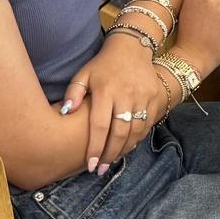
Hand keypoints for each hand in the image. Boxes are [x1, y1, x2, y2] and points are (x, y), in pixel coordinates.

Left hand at [59, 39, 169, 174]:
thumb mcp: (84, 74)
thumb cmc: (103, 65)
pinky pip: (147, 125)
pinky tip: (127, 147)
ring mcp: (143, 97)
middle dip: (109, 154)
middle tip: (100, 169)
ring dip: (124, 150)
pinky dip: (137, 139)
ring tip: (112, 161)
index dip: (95, 147)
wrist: (132, 48)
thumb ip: (73, 93)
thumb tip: (65, 113)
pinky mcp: (154, 98)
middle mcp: (126, 95)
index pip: (100, 125)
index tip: (90, 164)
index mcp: (105, 90)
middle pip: (119, 132)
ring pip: (135, 131)